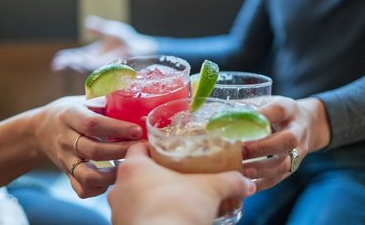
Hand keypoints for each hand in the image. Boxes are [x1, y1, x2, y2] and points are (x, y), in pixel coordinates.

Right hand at [32, 96, 143, 197]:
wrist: (42, 129)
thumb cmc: (74, 112)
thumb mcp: (86, 101)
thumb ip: (109, 104)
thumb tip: (144, 110)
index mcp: (70, 115)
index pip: (93, 124)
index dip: (117, 129)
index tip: (137, 131)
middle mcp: (65, 139)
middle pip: (93, 151)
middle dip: (122, 151)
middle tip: (142, 148)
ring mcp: (65, 160)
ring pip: (87, 175)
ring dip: (113, 174)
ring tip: (131, 165)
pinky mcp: (67, 174)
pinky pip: (82, 189)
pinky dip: (100, 188)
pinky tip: (114, 177)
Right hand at [51, 15, 156, 71]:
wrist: (141, 48)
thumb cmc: (126, 39)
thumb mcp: (110, 31)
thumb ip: (98, 28)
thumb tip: (87, 23)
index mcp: (90, 55)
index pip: (74, 58)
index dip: (65, 59)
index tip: (58, 60)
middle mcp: (95, 64)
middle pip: (77, 65)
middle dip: (68, 65)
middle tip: (57, 66)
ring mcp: (103, 69)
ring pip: (88, 70)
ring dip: (78, 68)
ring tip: (68, 66)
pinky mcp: (113, 71)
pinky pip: (102, 73)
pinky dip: (96, 72)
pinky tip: (89, 71)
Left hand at [108, 143, 255, 224]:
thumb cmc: (179, 210)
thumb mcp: (210, 190)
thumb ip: (229, 182)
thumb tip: (247, 183)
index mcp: (134, 168)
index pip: (137, 148)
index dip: (151, 148)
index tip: (165, 151)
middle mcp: (119, 187)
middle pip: (134, 173)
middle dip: (152, 174)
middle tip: (173, 176)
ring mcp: (117, 211)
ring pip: (131, 196)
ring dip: (147, 196)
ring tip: (170, 200)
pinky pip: (133, 217)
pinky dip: (145, 216)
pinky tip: (164, 219)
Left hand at [241, 96, 329, 190]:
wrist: (307, 123)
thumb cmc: (276, 113)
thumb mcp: (266, 102)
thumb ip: (246, 108)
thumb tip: (217, 116)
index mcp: (289, 109)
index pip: (277, 111)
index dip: (260, 116)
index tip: (239, 122)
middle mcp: (298, 130)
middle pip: (287, 140)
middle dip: (262, 147)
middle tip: (240, 150)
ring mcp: (299, 151)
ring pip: (284, 164)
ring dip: (260, 169)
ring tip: (239, 170)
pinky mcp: (294, 167)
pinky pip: (279, 178)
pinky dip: (261, 183)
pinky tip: (245, 183)